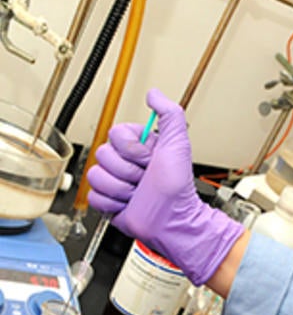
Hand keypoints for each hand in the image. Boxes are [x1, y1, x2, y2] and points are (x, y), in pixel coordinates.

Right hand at [87, 88, 244, 285]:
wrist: (172, 220)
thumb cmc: (177, 188)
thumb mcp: (178, 144)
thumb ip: (169, 115)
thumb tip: (154, 94)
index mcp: (137, 146)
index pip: (113, 134)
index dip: (131, 149)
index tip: (149, 159)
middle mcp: (124, 162)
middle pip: (102, 155)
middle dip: (127, 171)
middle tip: (145, 178)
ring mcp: (115, 181)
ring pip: (95, 175)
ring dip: (121, 188)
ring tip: (138, 193)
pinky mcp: (107, 200)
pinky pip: (93, 196)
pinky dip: (112, 203)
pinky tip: (128, 204)